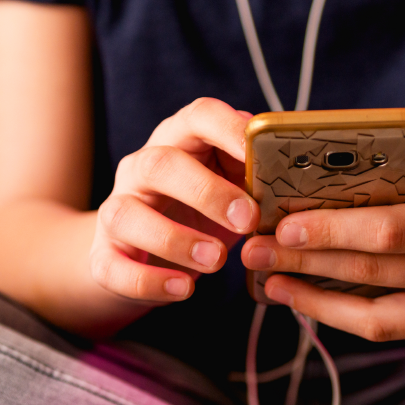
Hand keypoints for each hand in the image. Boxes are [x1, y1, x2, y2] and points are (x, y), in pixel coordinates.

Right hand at [91, 98, 260, 301]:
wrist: (143, 255)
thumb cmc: (202, 214)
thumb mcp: (234, 189)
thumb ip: (258, 178)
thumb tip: (300, 177)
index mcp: (180, 142)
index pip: (199, 116)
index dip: (228, 129)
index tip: (257, 153)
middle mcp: (141, 169)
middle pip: (160, 164)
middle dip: (206, 191)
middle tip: (246, 220)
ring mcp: (117, 210)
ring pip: (128, 214)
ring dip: (174, 238)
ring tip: (215, 260)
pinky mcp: (103, 254)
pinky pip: (114, 266)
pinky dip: (149, 280)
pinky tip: (184, 288)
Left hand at [239, 119, 404, 343]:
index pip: (391, 233)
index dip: (333, 231)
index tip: (284, 223)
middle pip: (372, 274)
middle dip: (305, 262)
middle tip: (252, 249)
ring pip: (375, 317)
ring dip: (313, 300)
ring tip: (267, 280)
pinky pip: (390, 328)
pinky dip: (343, 315)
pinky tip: (306, 295)